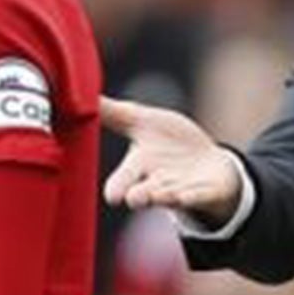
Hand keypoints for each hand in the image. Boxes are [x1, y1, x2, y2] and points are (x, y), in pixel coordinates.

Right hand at [100, 96, 240, 222]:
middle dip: (139, 196)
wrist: (208, 163)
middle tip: (132, 198)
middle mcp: (157, 185)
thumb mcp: (143, 122)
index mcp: (139, 167)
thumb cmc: (170, 142)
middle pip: (144, 193)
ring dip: (165, 196)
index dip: (117, 187)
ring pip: (170, 197)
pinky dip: (194, 196)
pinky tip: (187, 194)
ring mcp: (181, 190)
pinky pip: (200, 196)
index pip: (124, 179)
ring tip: (159, 194)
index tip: (111, 196)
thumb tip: (85, 96)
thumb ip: (114, 113)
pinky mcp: (206, 193)